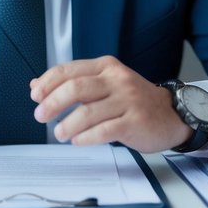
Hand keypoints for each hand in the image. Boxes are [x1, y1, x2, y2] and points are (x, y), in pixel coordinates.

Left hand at [29, 56, 192, 152]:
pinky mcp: (135, 121)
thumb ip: (74, 83)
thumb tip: (37, 86)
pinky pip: (104, 130)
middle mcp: (117, 80)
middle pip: (76, 88)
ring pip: (88, 111)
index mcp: (106, 67)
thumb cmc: (133, 101)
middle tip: (41, 116)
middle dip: (53, 103)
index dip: (48, 83)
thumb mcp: (105, 85)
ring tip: (60, 134)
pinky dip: (86, 137)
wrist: (171, 114)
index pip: (69, 70)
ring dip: (67, 125)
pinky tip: (78, 141)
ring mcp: (128, 100)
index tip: (35, 97)